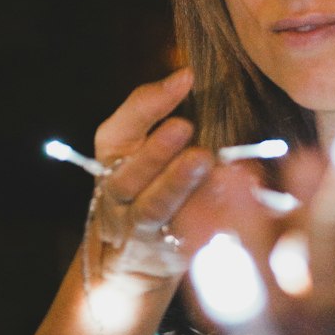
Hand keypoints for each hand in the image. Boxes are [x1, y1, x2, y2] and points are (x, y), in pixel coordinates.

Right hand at [89, 68, 214, 291]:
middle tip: (185, 127)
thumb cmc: (142, 185)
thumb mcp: (133, 147)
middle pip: (130, 178)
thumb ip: (151, 109)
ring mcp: (141, 232)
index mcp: (110, 163)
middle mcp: (118, 199)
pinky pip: (184, 238)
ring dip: (178, 184)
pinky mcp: (168, 255)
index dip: (148, 106)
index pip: (118, 133)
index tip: (185, 79)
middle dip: (155, 153)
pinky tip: (225, 197)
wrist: (131, 260)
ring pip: (154, 209)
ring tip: (204, 161)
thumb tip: (186, 74)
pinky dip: (204, 217)